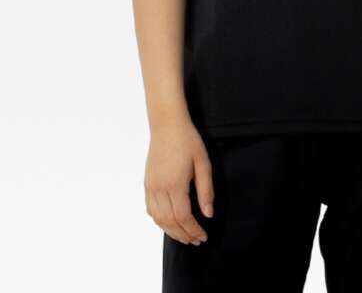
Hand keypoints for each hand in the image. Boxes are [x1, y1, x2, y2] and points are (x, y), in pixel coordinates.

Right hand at [144, 118, 213, 244]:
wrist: (167, 126)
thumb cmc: (188, 141)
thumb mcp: (203, 163)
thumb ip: (206, 190)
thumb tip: (208, 214)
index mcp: (175, 184)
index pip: (183, 216)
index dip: (193, 229)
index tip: (203, 236)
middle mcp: (160, 189)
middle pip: (169, 222)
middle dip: (183, 234)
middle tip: (196, 241)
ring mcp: (151, 187)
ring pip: (158, 218)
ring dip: (170, 231)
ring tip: (184, 236)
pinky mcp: (147, 184)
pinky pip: (150, 209)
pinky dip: (159, 220)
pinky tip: (169, 222)